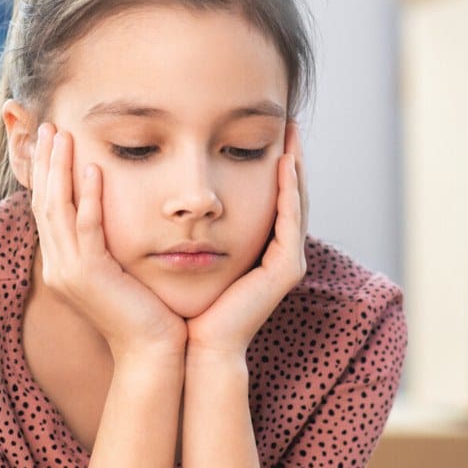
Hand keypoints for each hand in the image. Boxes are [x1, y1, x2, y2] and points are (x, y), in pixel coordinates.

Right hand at [30, 123, 187, 364]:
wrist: (153, 352)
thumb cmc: (147, 311)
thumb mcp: (122, 270)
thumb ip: (110, 243)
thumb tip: (113, 213)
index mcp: (63, 265)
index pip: (47, 209)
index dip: (46, 173)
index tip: (51, 140)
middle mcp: (58, 266)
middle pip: (43, 203)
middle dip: (45, 163)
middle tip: (48, 126)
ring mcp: (69, 272)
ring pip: (57, 210)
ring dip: (59, 169)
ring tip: (61, 135)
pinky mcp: (89, 276)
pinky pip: (85, 227)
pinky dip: (87, 195)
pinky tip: (91, 167)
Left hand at [184, 119, 309, 357]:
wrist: (195, 345)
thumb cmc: (186, 303)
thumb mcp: (191, 252)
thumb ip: (194, 227)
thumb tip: (170, 195)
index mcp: (262, 251)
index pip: (274, 199)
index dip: (273, 167)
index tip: (267, 132)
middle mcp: (281, 255)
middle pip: (291, 196)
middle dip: (291, 159)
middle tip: (288, 122)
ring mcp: (289, 262)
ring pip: (297, 204)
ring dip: (295, 168)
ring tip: (291, 134)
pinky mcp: (287, 270)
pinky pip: (290, 221)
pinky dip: (289, 191)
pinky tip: (285, 164)